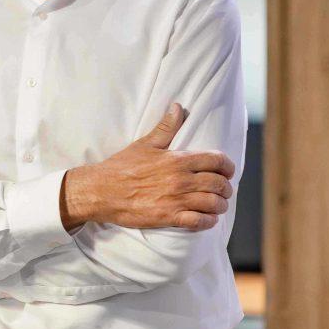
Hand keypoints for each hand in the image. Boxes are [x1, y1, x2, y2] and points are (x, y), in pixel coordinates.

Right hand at [61, 103, 235, 231]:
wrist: (101, 191)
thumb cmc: (121, 167)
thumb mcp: (144, 144)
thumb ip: (165, 127)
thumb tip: (178, 107)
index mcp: (177, 160)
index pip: (217, 160)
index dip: (227, 166)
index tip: (227, 171)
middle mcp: (180, 179)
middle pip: (219, 184)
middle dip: (226, 188)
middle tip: (223, 191)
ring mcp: (176, 199)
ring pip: (213, 204)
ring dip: (220, 206)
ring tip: (217, 206)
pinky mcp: (169, 217)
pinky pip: (200, 221)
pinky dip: (208, 221)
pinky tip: (207, 218)